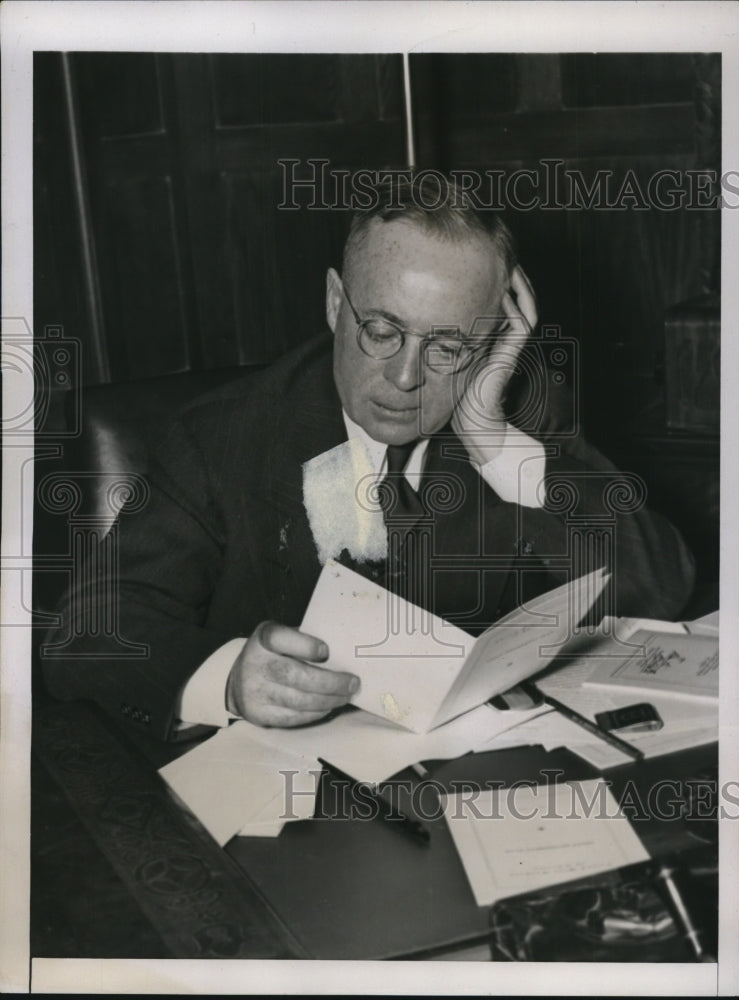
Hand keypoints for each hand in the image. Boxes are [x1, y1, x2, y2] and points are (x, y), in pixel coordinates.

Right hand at [226, 620, 359, 726]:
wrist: (238, 680)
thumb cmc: (274, 654)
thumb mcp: (284, 637)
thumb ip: (306, 640)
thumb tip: (344, 652)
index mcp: (263, 639)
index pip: (279, 639)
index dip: (304, 645)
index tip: (326, 651)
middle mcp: (255, 664)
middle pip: (295, 675)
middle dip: (330, 682)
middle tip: (353, 683)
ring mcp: (255, 691)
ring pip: (298, 701)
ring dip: (328, 700)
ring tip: (346, 696)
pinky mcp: (258, 713)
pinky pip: (293, 717)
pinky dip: (315, 713)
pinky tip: (328, 706)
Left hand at [452, 265, 537, 464]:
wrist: (470, 417)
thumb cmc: (454, 388)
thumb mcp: (448, 350)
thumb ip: (446, 331)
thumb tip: (424, 309)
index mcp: (495, 332)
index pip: (504, 296)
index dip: (498, 277)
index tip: (482, 258)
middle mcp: (507, 335)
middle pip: (520, 294)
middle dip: (510, 272)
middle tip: (498, 252)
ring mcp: (512, 344)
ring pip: (526, 303)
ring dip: (518, 283)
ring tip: (507, 263)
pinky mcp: (512, 352)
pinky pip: (522, 322)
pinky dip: (515, 304)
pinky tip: (502, 291)